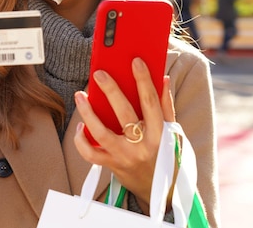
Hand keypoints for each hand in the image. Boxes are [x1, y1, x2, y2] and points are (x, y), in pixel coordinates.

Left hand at [73, 57, 174, 213]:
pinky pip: (91, 154)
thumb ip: (166, 105)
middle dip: (111, 91)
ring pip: (102, 134)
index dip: (144, 80)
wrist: (159, 192)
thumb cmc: (165, 155)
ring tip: (79, 95)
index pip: (151, 102)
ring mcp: (125, 157)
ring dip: (88, 113)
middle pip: (124, 115)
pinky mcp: (111, 165)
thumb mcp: (172, 132)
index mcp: (160, 134)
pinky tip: (80, 125)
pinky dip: (82, 140)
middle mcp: (142, 146)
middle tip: (99, 73)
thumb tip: (162, 77)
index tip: (136, 61)